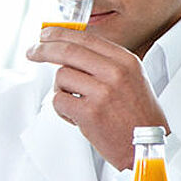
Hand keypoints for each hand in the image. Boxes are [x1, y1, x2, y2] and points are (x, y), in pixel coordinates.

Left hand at [26, 27, 168, 169]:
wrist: (148, 147)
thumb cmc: (139, 116)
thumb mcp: (133, 79)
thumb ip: (106, 63)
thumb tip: (71, 50)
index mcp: (127, 61)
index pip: (86, 38)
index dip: (60, 34)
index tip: (46, 34)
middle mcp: (116, 73)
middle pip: (68, 51)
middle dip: (44, 49)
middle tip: (32, 52)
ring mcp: (103, 92)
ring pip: (61, 76)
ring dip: (61, 89)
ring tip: (77, 102)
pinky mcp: (90, 112)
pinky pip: (59, 100)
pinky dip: (62, 110)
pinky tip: (77, 117)